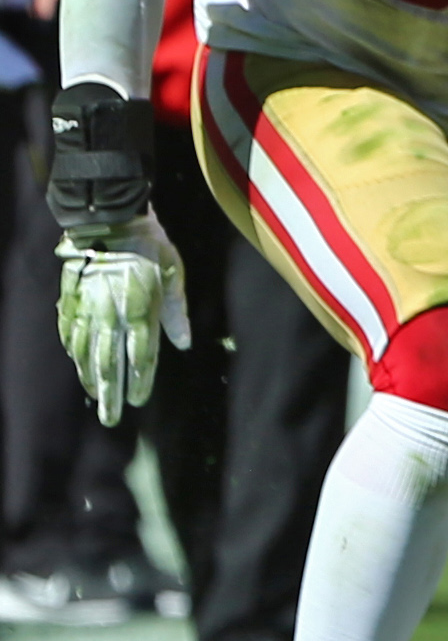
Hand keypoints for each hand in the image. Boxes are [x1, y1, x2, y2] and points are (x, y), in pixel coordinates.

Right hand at [57, 213, 190, 426]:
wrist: (109, 221)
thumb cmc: (150, 247)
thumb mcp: (174, 274)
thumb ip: (176, 312)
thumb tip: (184, 344)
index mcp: (140, 310)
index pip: (140, 358)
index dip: (139, 383)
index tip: (138, 402)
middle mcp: (111, 316)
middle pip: (109, 364)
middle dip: (111, 394)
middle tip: (110, 419)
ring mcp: (88, 310)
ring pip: (86, 354)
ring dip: (90, 379)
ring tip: (96, 398)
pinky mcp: (71, 303)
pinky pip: (70, 336)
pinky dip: (74, 355)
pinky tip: (79, 368)